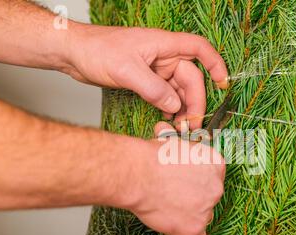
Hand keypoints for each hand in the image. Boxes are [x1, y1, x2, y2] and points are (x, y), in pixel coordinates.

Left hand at [65, 24, 228, 129]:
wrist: (73, 53)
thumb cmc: (96, 50)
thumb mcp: (126, 70)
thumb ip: (153, 89)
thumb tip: (174, 107)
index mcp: (163, 45)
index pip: (199, 49)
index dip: (215, 64)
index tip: (223, 83)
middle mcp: (163, 56)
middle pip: (191, 78)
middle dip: (194, 101)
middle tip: (191, 124)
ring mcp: (155, 69)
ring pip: (178, 90)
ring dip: (182, 108)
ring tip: (179, 127)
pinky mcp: (146, 80)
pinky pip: (165, 95)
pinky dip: (169, 108)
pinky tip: (167, 120)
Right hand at [119, 122, 225, 234]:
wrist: (138, 173)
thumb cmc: (151, 156)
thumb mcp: (172, 142)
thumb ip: (179, 147)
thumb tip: (163, 129)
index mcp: (216, 164)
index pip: (213, 177)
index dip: (196, 180)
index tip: (183, 182)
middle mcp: (217, 187)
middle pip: (209, 198)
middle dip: (193, 198)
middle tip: (172, 194)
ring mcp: (207, 209)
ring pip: (202, 217)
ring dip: (188, 216)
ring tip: (166, 208)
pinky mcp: (194, 228)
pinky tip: (174, 229)